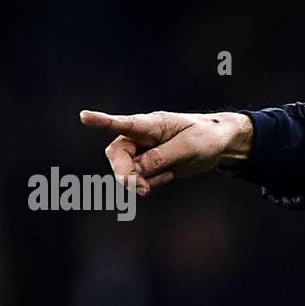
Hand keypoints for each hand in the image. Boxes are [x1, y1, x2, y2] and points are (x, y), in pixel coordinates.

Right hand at [79, 109, 253, 196]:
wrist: (219, 144)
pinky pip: (140, 179)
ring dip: (137, 182)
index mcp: (151, 124)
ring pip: (125, 170)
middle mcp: (142, 136)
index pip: (123, 123)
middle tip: (141, 188)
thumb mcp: (188, 147)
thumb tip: (137, 169)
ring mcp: (144, 151)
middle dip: (124, 173)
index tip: (84, 116)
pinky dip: (149, 184)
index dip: (102, 121)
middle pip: (117, 155)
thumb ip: (161, 157)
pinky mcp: (151, 165)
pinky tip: (167, 178)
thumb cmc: (206, 137)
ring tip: (162, 181)